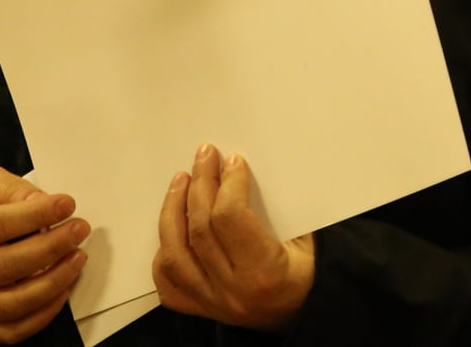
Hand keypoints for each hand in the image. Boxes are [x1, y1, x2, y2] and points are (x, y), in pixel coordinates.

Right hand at [0, 166, 89, 342]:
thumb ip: (11, 190)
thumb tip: (45, 204)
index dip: (36, 216)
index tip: (66, 205)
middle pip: (7, 266)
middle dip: (51, 248)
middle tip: (79, 230)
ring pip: (12, 303)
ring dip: (53, 283)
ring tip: (76, 259)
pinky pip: (9, 331)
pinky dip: (41, 317)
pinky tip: (61, 292)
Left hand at [152, 143, 314, 330]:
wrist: (300, 314)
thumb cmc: (305, 273)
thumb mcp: (306, 240)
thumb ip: (277, 208)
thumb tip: (242, 167)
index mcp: (264, 273)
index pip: (231, 220)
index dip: (229, 184)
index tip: (233, 161)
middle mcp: (232, 292)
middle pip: (200, 229)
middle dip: (201, 184)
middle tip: (205, 156)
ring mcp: (211, 303)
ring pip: (175, 253)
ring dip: (173, 210)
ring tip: (181, 181)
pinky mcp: (199, 309)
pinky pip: (167, 281)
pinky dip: (164, 250)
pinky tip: (173, 225)